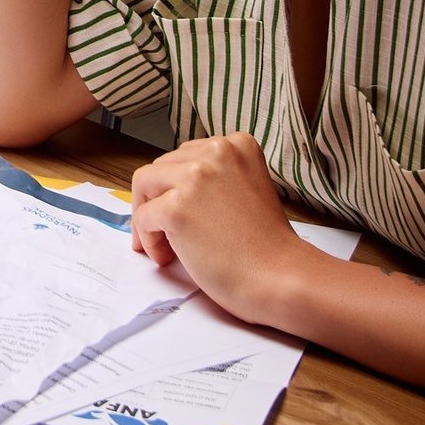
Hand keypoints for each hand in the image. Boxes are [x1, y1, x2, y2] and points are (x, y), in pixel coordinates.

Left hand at [127, 133, 318, 325]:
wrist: (282, 279)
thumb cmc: (266, 246)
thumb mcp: (244, 189)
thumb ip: (214, 179)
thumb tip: (168, 187)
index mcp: (236, 145)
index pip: (184, 156)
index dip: (175, 186)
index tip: (180, 209)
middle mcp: (215, 153)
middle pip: (160, 168)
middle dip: (157, 199)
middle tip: (165, 232)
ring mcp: (194, 178)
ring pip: (143, 185)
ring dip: (147, 216)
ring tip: (164, 245)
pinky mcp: (177, 207)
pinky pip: (142, 217)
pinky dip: (147, 239)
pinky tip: (166, 257)